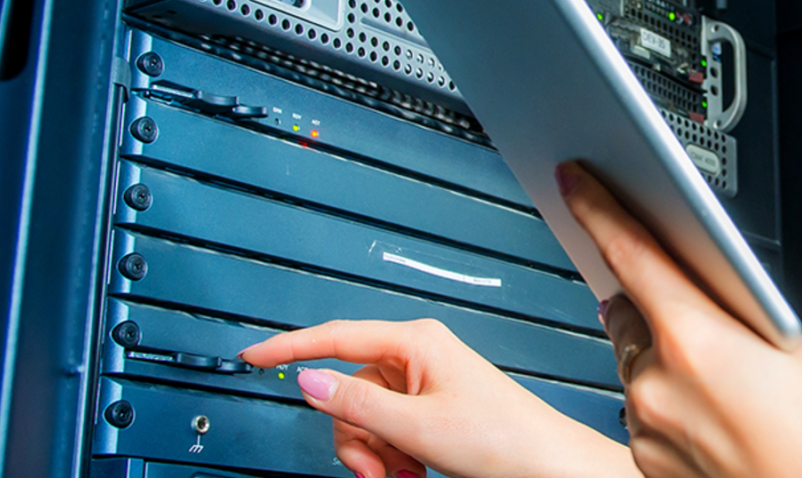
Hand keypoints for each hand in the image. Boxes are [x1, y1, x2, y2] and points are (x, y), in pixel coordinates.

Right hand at [240, 317, 635, 477]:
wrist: (547, 464)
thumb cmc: (501, 436)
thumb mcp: (417, 425)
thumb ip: (357, 403)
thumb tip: (308, 381)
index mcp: (415, 342)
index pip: (336, 337)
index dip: (290, 349)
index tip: (253, 355)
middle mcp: (417, 355)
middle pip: (347, 390)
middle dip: (353, 436)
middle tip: (376, 469)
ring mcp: (423, 381)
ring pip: (363, 415)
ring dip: (372, 452)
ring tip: (401, 473)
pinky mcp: (430, 406)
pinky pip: (386, 427)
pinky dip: (388, 454)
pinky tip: (411, 471)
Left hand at [558, 162, 801, 477]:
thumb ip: (765, 318)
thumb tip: (746, 322)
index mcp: (696, 339)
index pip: (629, 251)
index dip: (597, 208)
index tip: (575, 180)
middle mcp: (659, 386)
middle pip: (631, 315)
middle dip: (655, 304)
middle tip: (702, 312)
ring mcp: (649, 433)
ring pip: (640, 371)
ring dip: (669, 364)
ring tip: (733, 386)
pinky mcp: (651, 470)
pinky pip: (650, 418)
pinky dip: (675, 409)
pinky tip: (725, 422)